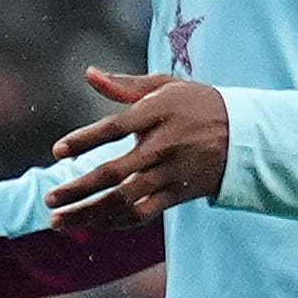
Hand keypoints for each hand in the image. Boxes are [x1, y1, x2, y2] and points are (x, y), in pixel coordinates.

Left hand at [45, 68, 229, 228]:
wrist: (248, 135)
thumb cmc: (199, 104)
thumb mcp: (167, 86)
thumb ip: (125, 85)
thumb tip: (88, 73)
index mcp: (159, 113)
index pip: (115, 128)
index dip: (85, 140)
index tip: (58, 151)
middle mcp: (164, 146)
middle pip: (115, 172)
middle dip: (78, 188)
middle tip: (50, 197)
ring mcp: (172, 173)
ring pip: (125, 200)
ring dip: (89, 213)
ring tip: (58, 219)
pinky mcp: (179, 194)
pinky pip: (143, 213)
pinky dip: (115, 222)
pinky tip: (91, 224)